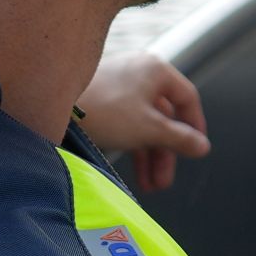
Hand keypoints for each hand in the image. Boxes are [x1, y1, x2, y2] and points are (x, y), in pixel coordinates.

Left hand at [77, 51, 210, 191]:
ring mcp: (119, 85)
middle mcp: (139, 72)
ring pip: (144, 123)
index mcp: (156, 70)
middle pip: (164, 116)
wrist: (53, 106)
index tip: (196, 149)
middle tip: (165, 180)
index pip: (188, 98)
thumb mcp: (149, 129)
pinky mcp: (102, 98)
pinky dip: (132, 146)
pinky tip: (132, 170)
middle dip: (165, 153)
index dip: (195, 126)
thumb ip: (179, 139)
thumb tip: (202, 147)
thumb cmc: (103, 110)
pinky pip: (126, 123)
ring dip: (149, 156)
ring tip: (148, 185)